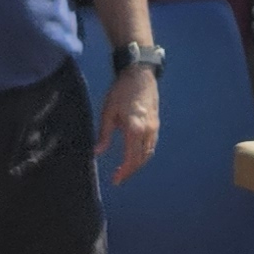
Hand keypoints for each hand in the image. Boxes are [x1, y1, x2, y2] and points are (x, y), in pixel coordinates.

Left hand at [100, 66, 159, 183]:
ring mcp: (154, 127)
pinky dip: (143, 154)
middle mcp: (148, 131)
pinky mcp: (156, 122)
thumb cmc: (121, 91)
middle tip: (119, 177)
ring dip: (138, 163)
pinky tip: (135, 154)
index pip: (131, 159)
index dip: (124, 172)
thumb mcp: (108, 112)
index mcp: (134, 129)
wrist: (140, 73)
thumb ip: (104, 134)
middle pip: (142, 159)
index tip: (115, 180)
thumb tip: (97, 153)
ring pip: (148, 153)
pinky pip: (151, 144)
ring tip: (125, 168)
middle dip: (130, 171)